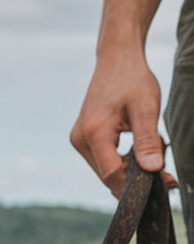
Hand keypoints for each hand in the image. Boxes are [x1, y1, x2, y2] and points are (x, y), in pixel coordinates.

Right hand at [70, 49, 176, 197]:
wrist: (116, 59)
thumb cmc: (133, 79)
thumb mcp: (146, 109)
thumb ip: (148, 142)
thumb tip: (153, 171)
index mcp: (94, 133)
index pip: (112, 174)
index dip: (137, 184)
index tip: (165, 183)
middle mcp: (80, 139)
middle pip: (108, 176)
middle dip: (136, 177)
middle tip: (164, 166)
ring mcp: (79, 140)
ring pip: (106, 170)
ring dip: (130, 169)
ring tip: (151, 149)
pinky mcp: (83, 139)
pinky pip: (104, 160)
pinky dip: (123, 161)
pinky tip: (138, 148)